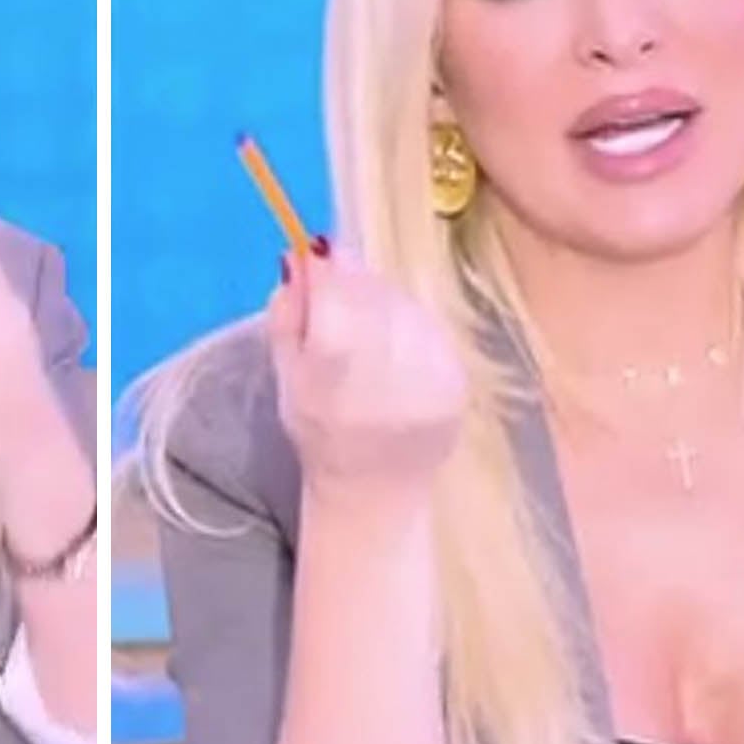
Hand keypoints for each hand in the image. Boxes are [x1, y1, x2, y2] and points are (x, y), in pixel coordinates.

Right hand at [270, 240, 466, 501]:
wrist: (376, 489)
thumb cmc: (320, 430)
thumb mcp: (286, 375)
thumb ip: (287, 313)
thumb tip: (299, 255)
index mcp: (332, 374)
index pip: (335, 293)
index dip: (328, 266)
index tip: (318, 254)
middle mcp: (386, 373)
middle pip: (371, 294)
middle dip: (353, 282)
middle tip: (340, 293)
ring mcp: (428, 377)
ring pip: (404, 305)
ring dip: (384, 301)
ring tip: (369, 329)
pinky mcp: (457, 382)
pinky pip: (431, 328)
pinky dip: (412, 326)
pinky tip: (398, 349)